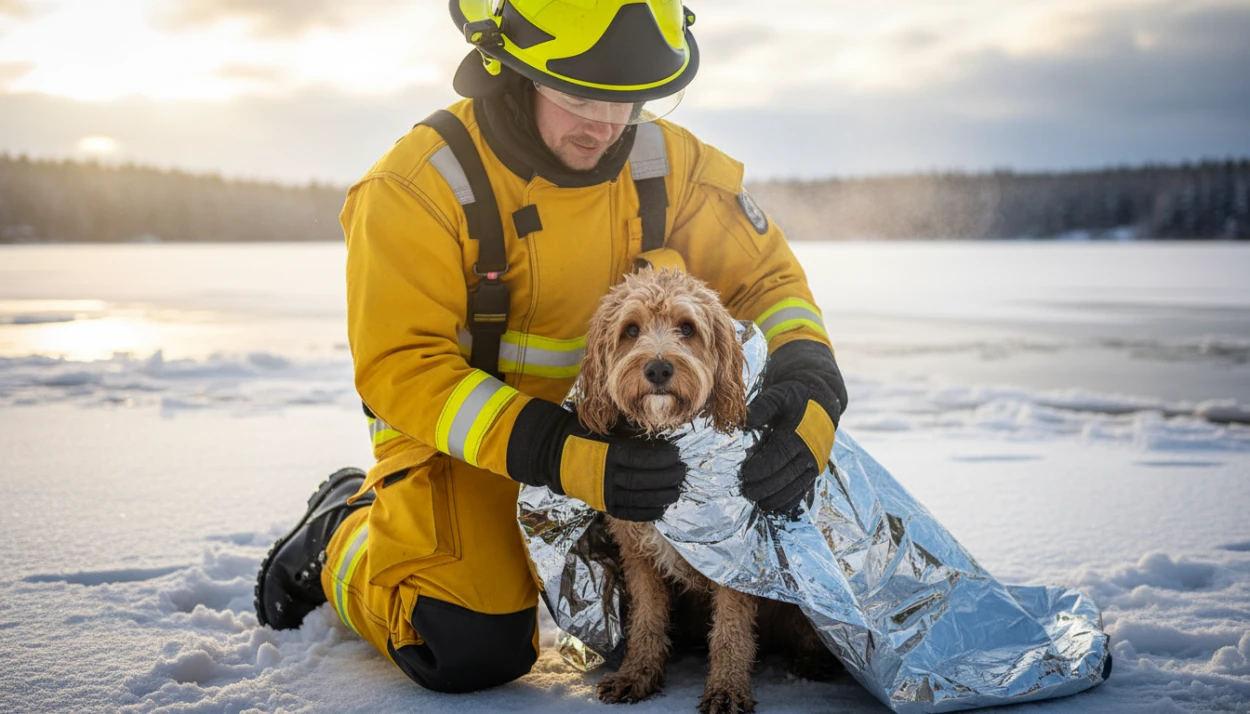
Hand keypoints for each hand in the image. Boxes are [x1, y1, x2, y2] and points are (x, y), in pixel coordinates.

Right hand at [564, 432, 686, 521]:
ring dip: (662, 495)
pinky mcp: (603, 506)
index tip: (676, 453)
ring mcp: (603, 493)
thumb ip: (631, 434)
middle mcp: (605, 476)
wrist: (555, 456)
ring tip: (677, 489)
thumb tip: (662, 439)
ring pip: (638, 499)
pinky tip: (662, 507)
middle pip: (643, 480)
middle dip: (667, 477)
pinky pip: (629, 514)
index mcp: (606, 453)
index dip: (662, 457)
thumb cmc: (585, 437)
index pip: (640, 458)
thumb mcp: (606, 429)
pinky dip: (648, 512)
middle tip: (682, 471)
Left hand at [740, 381, 835, 513]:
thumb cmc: (795, 396)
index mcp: (801, 430)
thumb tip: (743, 422)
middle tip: (747, 492)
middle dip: (767, 485)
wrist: (822, 399)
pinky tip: (775, 506)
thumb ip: (762, 406)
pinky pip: (805, 489)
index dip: (764, 465)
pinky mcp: (816, 469)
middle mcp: (812, 449)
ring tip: (759, 503)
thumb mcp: (779, 394)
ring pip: (798, 484)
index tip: (746, 474)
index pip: (781, 452)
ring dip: (778, 496)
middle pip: (789, 472)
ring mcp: (816, 461)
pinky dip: (791, 500)